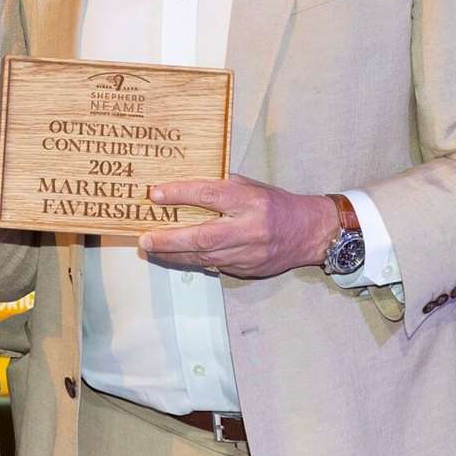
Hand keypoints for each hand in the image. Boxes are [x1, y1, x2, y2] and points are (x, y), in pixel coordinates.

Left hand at [137, 175, 337, 278]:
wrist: (310, 232)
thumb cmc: (275, 204)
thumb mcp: (251, 186)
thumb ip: (221, 187)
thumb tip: (183, 187)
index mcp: (250, 200)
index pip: (210, 195)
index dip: (180, 194)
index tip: (155, 194)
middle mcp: (250, 228)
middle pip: (204, 236)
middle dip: (169, 239)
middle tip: (145, 238)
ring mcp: (249, 253)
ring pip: (205, 257)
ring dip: (174, 254)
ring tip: (151, 248)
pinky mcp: (248, 269)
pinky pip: (214, 266)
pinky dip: (191, 261)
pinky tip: (173, 256)